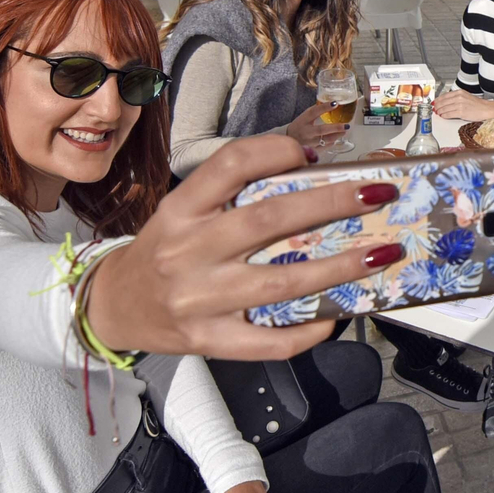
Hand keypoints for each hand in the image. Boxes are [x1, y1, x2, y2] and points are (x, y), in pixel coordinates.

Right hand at [86, 135, 404, 358]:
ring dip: (339, 268)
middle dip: (333, 204)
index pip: (230, 166)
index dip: (275, 151)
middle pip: (269, 220)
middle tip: (378, 193)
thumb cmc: (164, 251)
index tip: (312, 154)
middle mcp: (188, 250)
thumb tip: (311, 173)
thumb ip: (232, 194)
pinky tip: (337, 317)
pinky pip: (268, 341)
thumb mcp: (184, 210)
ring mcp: (198, 300)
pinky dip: (308, 330)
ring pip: (280, 281)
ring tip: (380, 255)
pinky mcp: (208, 340)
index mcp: (181, 208)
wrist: (113, 306)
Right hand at [284, 102, 347, 146]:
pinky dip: (332, 142)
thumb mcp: (304, 117)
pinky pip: (325, 147)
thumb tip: (331, 104)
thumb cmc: (299, 126)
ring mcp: (309, 142)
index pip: (313, 112)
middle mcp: (306, 132)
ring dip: (337, 135)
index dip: (324, 107)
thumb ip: (315, 111)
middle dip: (335, 128)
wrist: (289, 141)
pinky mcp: (312, 150)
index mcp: (303, 121)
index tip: (335, 103)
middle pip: (321, 130)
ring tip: (344, 131)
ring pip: (325, 140)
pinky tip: (335, 138)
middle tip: (346, 125)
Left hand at [433, 88, 491, 121]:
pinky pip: (449, 114)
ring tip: (438, 113)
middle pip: (443, 102)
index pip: (444, 96)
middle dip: (437, 106)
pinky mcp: (461, 112)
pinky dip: (444, 115)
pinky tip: (443, 116)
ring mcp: (460, 105)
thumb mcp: (465, 96)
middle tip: (434, 109)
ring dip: (440, 111)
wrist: (485, 109)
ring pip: (445, 108)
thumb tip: (445, 102)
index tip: (434, 103)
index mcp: (459, 92)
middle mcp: (459, 97)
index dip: (438, 100)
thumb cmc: (476, 104)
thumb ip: (455, 98)